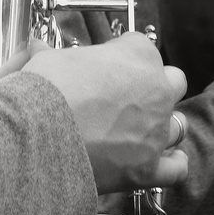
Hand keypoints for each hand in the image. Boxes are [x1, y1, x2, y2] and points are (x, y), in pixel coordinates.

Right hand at [20, 32, 187, 193]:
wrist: (38, 136)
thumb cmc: (45, 91)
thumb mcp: (48, 61)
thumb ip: (51, 53)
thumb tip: (36, 47)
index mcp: (138, 54)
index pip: (139, 46)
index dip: (120, 56)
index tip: (105, 65)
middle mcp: (156, 89)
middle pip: (172, 81)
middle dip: (154, 85)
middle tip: (127, 94)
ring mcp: (156, 129)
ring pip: (177, 123)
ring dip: (162, 123)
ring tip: (140, 128)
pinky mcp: (148, 166)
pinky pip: (176, 168)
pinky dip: (174, 164)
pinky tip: (168, 160)